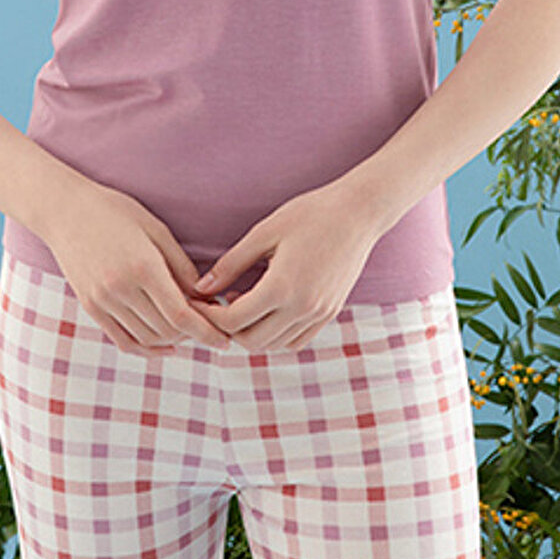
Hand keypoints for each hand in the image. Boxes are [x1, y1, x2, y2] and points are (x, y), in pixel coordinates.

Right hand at [43, 181, 238, 354]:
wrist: (64, 210)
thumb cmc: (116, 212)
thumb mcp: (156, 230)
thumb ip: (182, 266)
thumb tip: (205, 298)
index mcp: (143, 267)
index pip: (181, 315)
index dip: (207, 332)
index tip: (224, 340)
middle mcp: (121, 289)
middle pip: (167, 330)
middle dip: (194, 334)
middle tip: (210, 327)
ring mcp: (102, 301)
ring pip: (147, 339)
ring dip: (173, 341)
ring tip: (189, 331)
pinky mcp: (90, 307)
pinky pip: (123, 340)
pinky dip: (147, 349)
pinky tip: (165, 346)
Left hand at [190, 185, 381, 352]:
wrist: (359, 212)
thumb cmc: (310, 214)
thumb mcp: (264, 233)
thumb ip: (231, 264)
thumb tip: (201, 288)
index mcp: (282, 287)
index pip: (234, 320)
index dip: (210, 315)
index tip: (199, 302)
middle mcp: (303, 308)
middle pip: (252, 341)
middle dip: (228, 329)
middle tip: (216, 306)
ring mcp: (320, 314)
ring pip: (275, 345)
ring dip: (251, 333)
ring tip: (240, 306)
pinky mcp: (331, 313)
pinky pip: (296, 341)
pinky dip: (276, 336)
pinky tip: (267, 312)